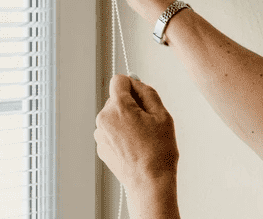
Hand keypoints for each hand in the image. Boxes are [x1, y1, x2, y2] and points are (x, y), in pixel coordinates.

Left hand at [94, 74, 178, 192]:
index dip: (133, 85)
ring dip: (125, 120)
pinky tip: (134, 147)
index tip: (142, 97)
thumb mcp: (162, 115)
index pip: (118, 80)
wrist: (149, 183)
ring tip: (141, 138)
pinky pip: (111, 131)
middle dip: (130, 105)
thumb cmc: (158, 152)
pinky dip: (120, 134)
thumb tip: (136, 82)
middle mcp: (103, 118)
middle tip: (147, 123)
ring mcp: (100, 133)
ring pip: (113, 115)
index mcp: (118, 107)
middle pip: (116, 99)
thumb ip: (147, 92)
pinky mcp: (100, 146)